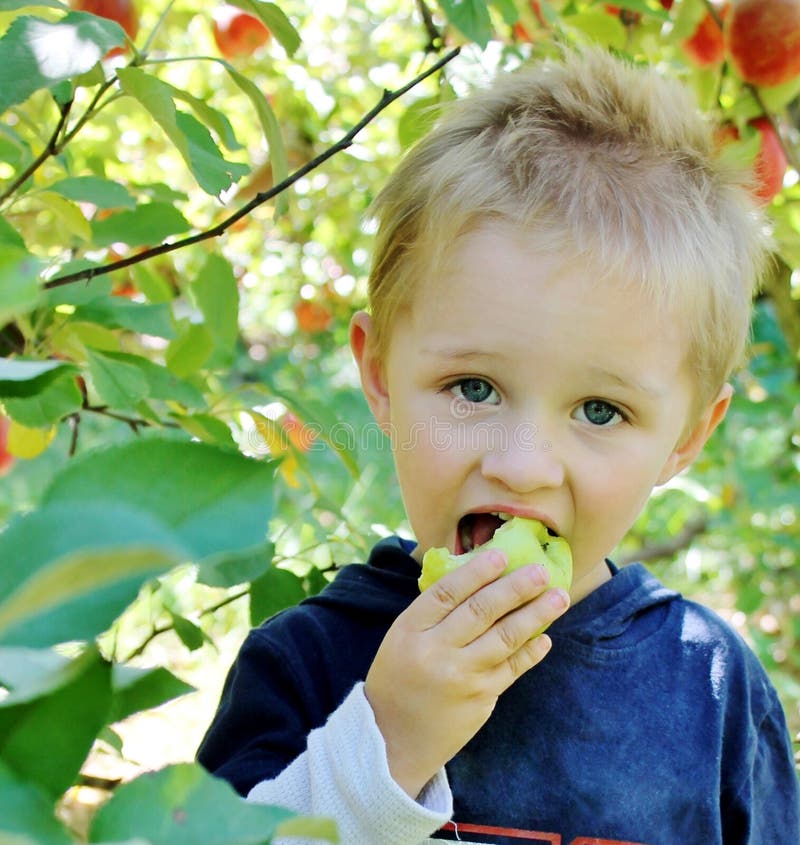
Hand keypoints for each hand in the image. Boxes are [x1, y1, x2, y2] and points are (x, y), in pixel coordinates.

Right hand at [364, 549, 568, 798]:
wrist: (391, 741)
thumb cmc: (398, 680)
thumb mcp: (400, 640)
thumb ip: (431, 614)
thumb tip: (476, 577)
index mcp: (409, 630)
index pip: (447, 593)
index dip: (476, 572)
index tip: (502, 555)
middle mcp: (435, 651)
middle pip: (481, 611)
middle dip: (515, 588)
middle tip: (541, 571)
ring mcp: (461, 677)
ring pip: (504, 638)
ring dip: (535, 614)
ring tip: (558, 597)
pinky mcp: (481, 699)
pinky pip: (513, 669)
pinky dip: (531, 651)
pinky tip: (546, 637)